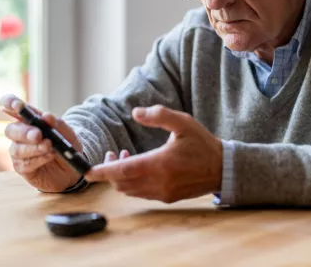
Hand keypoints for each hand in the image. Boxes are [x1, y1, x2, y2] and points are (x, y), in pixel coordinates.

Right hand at [0, 94, 81, 191]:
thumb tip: (45, 116)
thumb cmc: (67, 146)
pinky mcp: (22, 167)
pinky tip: (49, 156)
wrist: (73, 168)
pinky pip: (24, 164)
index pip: (13, 108)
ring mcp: (19, 152)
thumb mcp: (68, 134)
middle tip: (38, 135)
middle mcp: (21, 134)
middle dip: (24, 132)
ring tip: (49, 147)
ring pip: (17, 149)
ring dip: (34, 148)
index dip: (10, 103)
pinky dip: (38, 159)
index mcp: (30, 120)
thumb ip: (58, 124)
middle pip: (11, 130)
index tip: (16, 104)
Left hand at [85, 105, 222, 202]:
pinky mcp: (167, 197)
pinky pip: (142, 193)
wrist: (222, 168)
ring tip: (126, 159)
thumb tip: (136, 112)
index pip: (123, 171)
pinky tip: (140, 169)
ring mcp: (163, 192)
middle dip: (111, 171)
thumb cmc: (202, 144)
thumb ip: (158, 115)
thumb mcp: (183, 122)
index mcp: (159, 164)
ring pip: (130, 190)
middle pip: (122, 183)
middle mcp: (158, 182)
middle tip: (113, 154)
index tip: (88, 172)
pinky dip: (133, 183)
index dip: (103, 171)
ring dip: (122, 177)